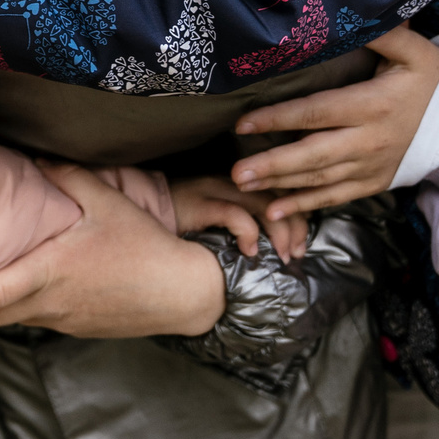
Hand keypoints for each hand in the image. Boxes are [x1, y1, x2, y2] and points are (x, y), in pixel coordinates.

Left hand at [0, 163, 226, 337]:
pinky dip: (25, 306)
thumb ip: (67, 175)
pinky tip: (34, 281)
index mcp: (49, 273)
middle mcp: (50, 303)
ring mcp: (63, 320)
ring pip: (11, 321)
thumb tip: (38, 155)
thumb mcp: (106, 201)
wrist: (183, 292)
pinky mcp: (77, 328)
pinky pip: (38, 321)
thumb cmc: (144, 245)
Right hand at [168, 175, 307, 262]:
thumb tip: (266, 249)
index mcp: (236, 185)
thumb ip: (237, 225)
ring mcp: (214, 190)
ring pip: (263, 206)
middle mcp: (229, 183)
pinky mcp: (201, 203)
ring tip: (282, 255)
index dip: (296, 218)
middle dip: (295, 228)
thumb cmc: (176, 222)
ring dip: (279, 233)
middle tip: (296, 254)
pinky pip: (235, 215)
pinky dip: (250, 233)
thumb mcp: (214, 220)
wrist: (138, 209)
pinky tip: (251, 251)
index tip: (300, 245)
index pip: (278, 194)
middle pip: (277, 198)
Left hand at [232, 26, 438, 218]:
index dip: (279, 119)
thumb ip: (383, 34)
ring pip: (319, 179)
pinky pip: (335, 197)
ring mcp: (371, 166)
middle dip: (272, 164)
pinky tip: (275, 211)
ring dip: (280, 185)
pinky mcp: (374, 183)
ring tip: (243, 188)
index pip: (317, 113)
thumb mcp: (414, 51)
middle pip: (313, 154)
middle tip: (236, 173)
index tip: (244, 124)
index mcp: (372, 105)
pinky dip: (304, 205)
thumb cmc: (432, 81)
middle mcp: (368, 140)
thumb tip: (346, 13)